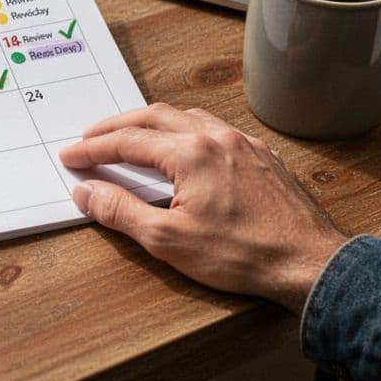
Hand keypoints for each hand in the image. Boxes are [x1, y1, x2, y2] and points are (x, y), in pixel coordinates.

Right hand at [58, 103, 348, 312]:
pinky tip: (185, 144)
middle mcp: (216, 137)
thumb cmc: (244, 255)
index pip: (127, 142)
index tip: (71, 156)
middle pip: (153, 117)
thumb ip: (121, 211)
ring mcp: (243, 144)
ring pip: (187, 117)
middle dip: (116, 126)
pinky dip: (186, 129)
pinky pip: (215, 128)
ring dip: (152, 122)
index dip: (93, 149)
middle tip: (90, 138)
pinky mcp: (262, 157)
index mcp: (190, 153)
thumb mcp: (168, 240)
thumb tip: (87, 192)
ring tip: (131, 134)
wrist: (310, 263)